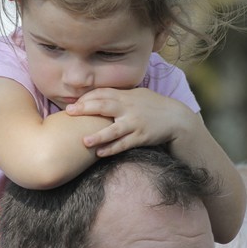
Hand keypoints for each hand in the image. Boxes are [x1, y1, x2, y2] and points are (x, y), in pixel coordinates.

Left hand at [65, 87, 192, 156]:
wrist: (177, 119)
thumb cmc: (155, 106)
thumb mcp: (138, 95)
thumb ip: (120, 96)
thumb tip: (99, 96)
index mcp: (126, 96)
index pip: (102, 93)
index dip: (87, 97)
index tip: (73, 103)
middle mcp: (129, 108)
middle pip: (104, 106)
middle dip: (85, 109)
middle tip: (69, 112)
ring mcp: (135, 123)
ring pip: (114, 130)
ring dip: (98, 136)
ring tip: (84, 141)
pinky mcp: (141, 137)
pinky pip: (124, 144)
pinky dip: (112, 149)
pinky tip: (100, 153)